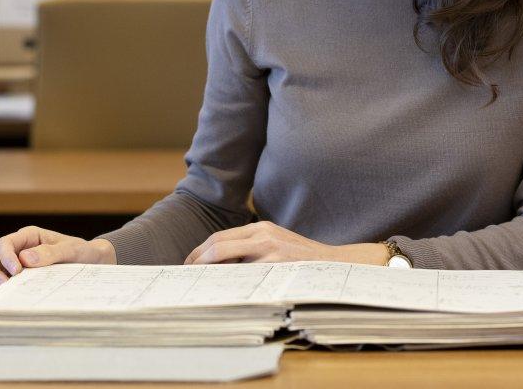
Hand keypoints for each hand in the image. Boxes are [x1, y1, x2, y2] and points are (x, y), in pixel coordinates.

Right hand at [0, 225, 115, 292]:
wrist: (93, 264)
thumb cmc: (82, 252)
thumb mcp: (72, 249)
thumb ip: (51, 252)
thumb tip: (25, 258)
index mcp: (28, 237)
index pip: (5, 244)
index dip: (5, 256)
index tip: (17, 271)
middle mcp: (18, 251)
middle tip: (5, 286)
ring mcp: (15, 267)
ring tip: (6, 295)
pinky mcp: (17, 282)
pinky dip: (0, 294)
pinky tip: (10, 300)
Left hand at [183, 221, 388, 265]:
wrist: (337, 265)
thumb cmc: (304, 260)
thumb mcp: (278, 245)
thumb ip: (253, 249)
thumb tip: (221, 266)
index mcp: (260, 228)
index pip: (220, 238)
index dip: (200, 252)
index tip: (188, 264)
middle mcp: (263, 236)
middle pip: (217, 245)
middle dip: (197, 261)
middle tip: (185, 276)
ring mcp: (270, 251)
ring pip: (228, 259)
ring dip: (210, 273)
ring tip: (198, 285)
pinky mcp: (278, 267)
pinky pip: (247, 276)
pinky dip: (231, 283)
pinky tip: (223, 293)